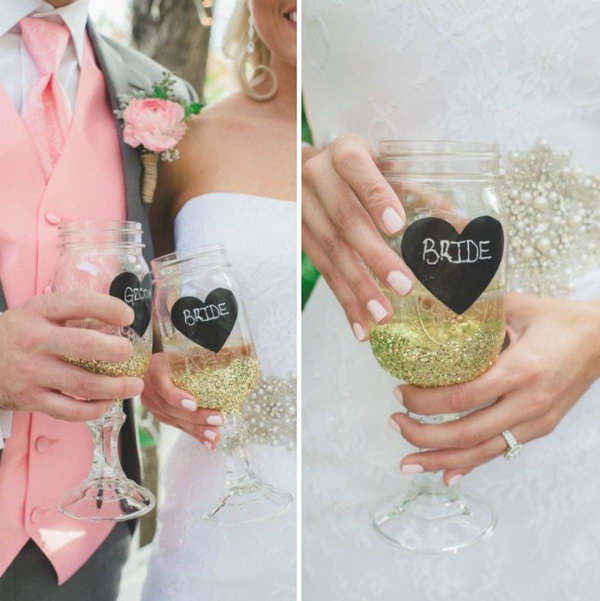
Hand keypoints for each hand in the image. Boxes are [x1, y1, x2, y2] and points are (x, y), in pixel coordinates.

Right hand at [0, 290, 144, 420]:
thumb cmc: (19, 334)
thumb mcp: (38, 313)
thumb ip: (72, 315)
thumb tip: (117, 323)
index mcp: (39, 312)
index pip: (79, 303)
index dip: (109, 307)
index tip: (128, 316)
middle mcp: (35, 341)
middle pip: (85, 346)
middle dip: (117, 351)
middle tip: (130, 353)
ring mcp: (33, 373)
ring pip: (84, 384)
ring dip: (116, 387)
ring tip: (134, 385)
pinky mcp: (31, 399)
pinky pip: (70, 410)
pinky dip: (94, 409)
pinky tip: (107, 402)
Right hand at [142, 352, 222, 448]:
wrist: (147, 364)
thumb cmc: (171, 355)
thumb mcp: (181, 351)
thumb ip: (201, 354)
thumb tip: (236, 351)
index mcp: (155, 372)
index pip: (163, 387)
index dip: (177, 397)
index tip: (194, 404)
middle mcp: (150, 391)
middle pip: (172, 409)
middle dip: (196, 418)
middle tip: (218, 420)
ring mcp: (153, 406)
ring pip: (175, 421)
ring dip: (197, 431)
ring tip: (215, 436)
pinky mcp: (159, 415)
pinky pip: (177, 426)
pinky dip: (193, 434)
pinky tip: (208, 441)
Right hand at [302, 135, 413, 340]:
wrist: (307, 170)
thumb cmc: (358, 170)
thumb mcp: (382, 167)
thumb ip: (415, 191)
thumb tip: (460, 224)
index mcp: (344, 153)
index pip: (356, 170)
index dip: (375, 197)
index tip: (396, 225)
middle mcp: (317, 178)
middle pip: (345, 220)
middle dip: (374, 256)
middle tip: (403, 286)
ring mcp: (303, 209)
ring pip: (331, 252)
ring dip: (358, 288)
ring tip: (382, 315)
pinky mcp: (299, 237)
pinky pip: (322, 272)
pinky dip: (343, 300)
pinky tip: (360, 325)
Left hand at [389, 293, 599, 484]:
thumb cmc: (555, 319)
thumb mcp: (513, 306)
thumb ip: (473, 312)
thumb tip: (429, 310)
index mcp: (519, 369)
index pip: (462, 396)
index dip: (424, 400)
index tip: (399, 392)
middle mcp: (528, 402)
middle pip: (467, 432)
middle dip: (423, 435)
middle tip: (394, 422)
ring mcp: (536, 421)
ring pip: (481, 451)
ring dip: (439, 459)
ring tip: (407, 462)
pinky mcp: (540, 428)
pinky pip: (500, 452)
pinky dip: (470, 465)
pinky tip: (446, 474)